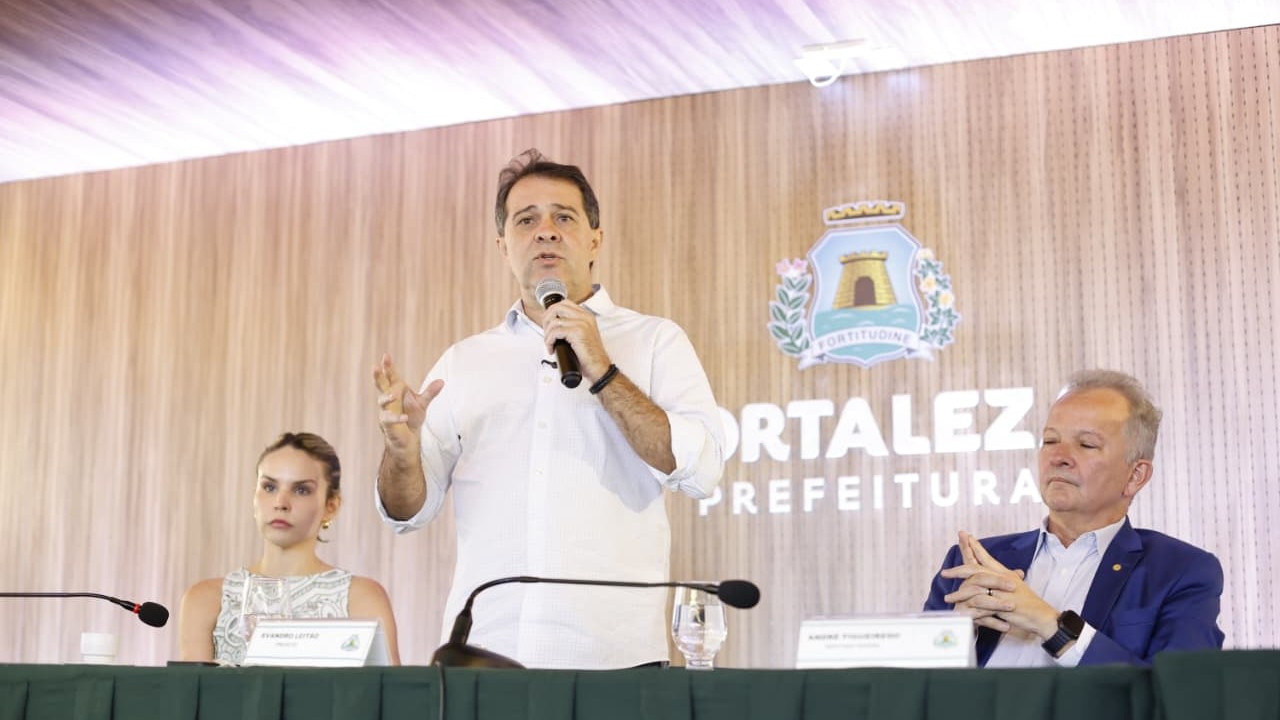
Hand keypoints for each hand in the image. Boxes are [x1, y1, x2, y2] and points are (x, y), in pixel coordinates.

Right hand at [372, 353, 441, 452]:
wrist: (408, 438)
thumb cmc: (412, 417)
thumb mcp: (422, 403)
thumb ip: (430, 393)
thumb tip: (442, 381)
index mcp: (397, 390)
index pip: (391, 376)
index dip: (388, 366)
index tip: (386, 355)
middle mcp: (389, 398)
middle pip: (381, 385)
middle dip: (378, 376)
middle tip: (375, 367)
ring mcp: (385, 410)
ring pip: (382, 401)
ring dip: (387, 397)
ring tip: (394, 395)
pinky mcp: (386, 423)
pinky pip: (389, 419)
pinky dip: (397, 418)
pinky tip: (405, 418)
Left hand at [540, 300, 611, 381]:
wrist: (599, 367)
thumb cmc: (590, 356)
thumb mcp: (582, 336)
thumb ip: (572, 327)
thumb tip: (553, 326)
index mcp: (586, 316)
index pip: (564, 303)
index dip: (552, 312)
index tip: (548, 324)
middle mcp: (585, 317)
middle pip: (557, 307)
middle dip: (546, 320)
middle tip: (546, 332)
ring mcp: (582, 323)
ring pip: (554, 321)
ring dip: (547, 334)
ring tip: (549, 343)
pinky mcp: (577, 332)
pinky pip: (555, 332)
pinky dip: (549, 341)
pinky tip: (552, 348)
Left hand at [941, 531, 1057, 637]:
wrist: (1042, 616)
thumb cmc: (1029, 604)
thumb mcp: (1016, 588)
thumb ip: (1005, 581)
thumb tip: (995, 576)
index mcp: (1004, 573)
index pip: (986, 557)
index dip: (975, 547)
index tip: (965, 536)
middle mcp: (1001, 578)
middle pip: (976, 568)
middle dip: (959, 568)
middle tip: (945, 571)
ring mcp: (1000, 589)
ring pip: (974, 585)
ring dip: (959, 592)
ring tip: (948, 597)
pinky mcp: (1000, 602)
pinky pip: (980, 603)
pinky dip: (969, 607)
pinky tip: (960, 610)